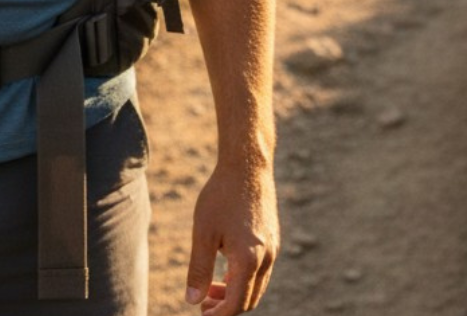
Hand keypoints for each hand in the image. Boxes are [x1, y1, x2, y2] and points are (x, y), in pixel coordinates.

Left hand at [184, 161, 278, 311]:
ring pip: (257, 286)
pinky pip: (262, 270)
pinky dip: (244, 278)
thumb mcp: (203, 232)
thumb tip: (192, 300)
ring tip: (212, 285)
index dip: (219, 315)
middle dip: (226, 306)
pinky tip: (226, 265)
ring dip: (235, 292)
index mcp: (248, 260)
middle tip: (203, 301)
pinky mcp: (273, 239)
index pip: (236, 304)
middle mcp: (266, 259)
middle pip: (248, 300)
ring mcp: (273, 249)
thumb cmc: (221, 195)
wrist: (247, 165)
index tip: (201, 313)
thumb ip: (199, 268)